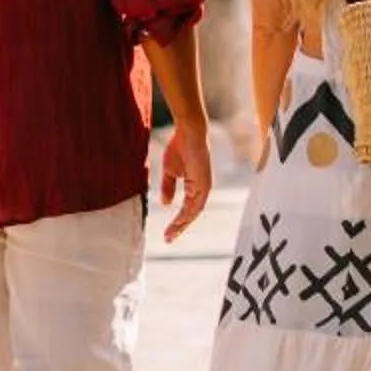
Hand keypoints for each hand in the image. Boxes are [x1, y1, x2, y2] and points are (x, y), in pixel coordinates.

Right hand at [158, 115, 212, 241]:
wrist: (188, 131)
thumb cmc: (180, 146)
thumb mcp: (170, 171)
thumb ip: (168, 187)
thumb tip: (165, 204)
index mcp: (196, 186)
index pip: (187, 209)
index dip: (177, 222)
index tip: (166, 234)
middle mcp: (202, 188)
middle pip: (191, 214)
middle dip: (179, 227)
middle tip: (168, 240)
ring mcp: (205, 185)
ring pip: (194, 211)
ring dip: (182, 224)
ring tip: (170, 235)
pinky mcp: (203, 182)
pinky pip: (196, 202)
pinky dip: (187, 214)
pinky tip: (178, 221)